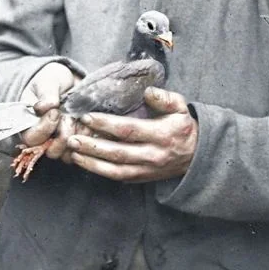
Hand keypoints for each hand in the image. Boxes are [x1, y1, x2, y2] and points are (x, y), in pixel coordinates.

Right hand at [19, 62, 83, 161]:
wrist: (69, 82)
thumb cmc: (52, 81)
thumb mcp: (47, 82)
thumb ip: (45, 94)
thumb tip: (43, 107)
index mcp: (29, 125)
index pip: (31, 139)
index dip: (44, 128)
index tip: (55, 112)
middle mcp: (44, 139)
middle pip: (51, 151)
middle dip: (63, 133)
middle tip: (68, 115)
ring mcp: (61, 143)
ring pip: (68, 154)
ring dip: (77, 135)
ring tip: (80, 118)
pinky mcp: (76, 143)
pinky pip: (83, 150)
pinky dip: (88, 136)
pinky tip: (89, 121)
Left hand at [67, 87, 197, 181]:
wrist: (196, 155)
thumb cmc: (182, 126)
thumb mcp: (180, 107)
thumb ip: (165, 98)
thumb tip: (148, 91)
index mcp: (161, 134)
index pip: (129, 130)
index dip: (106, 125)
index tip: (87, 117)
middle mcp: (152, 155)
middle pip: (118, 153)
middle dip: (92, 146)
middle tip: (72, 138)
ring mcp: (147, 169)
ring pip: (115, 170)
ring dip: (92, 163)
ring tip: (73, 153)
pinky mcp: (143, 178)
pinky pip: (119, 178)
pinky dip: (101, 172)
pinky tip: (85, 164)